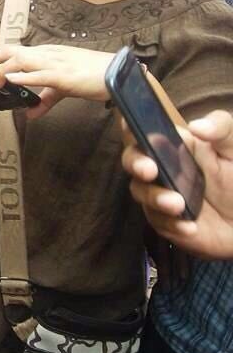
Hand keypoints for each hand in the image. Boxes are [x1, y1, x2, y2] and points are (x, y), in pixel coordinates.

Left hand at [0, 45, 114, 118]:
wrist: (119, 74)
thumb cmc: (93, 77)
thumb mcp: (63, 89)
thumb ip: (45, 99)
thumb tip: (30, 113)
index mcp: (46, 54)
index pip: (13, 51)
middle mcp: (47, 54)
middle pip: (10, 50)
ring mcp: (55, 63)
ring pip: (21, 59)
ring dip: (1, 70)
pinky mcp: (65, 76)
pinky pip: (40, 74)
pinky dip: (24, 76)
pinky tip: (11, 80)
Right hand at [122, 110, 232, 259]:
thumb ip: (221, 128)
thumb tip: (197, 127)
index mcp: (172, 144)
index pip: (144, 130)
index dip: (131, 126)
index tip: (131, 126)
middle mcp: (159, 167)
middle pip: (132, 160)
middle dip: (135, 163)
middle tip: (149, 170)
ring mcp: (158, 194)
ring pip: (140, 192)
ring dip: (155, 197)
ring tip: (177, 204)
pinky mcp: (163, 220)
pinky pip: (158, 221)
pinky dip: (172, 224)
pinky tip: (190, 226)